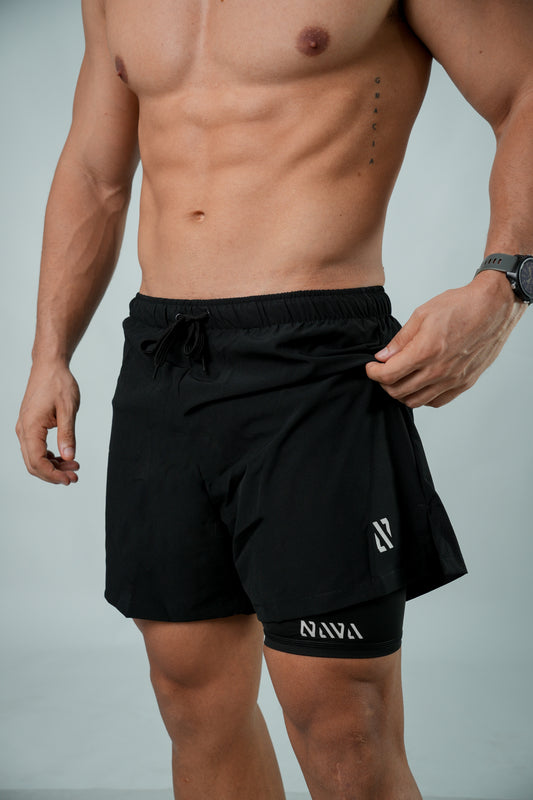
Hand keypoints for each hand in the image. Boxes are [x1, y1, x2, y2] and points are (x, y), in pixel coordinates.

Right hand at [16, 362, 80, 484]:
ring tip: (73, 467)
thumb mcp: (68, 409)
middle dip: (53, 474)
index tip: (70, 479)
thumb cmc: (58, 383)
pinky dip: (49, 456)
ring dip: (52, 466)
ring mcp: (25, 428)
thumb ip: (68, 434)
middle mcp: (23, 430)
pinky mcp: (30, 426)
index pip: (37, 461)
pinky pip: (35, 449)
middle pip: (33, 464)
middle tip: (74, 478)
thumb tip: (69, 457)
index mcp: (30, 427)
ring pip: (34, 457)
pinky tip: (65, 457)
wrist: (49, 366)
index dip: (53, 475)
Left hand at [365, 271, 526, 407]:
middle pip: (398, 392)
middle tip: (383, 372)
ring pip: (416, 401)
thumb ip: (401, 339)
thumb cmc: (461, 306)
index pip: (388, 375)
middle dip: (384, 383)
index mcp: (426, 351)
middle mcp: (439, 370)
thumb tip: (383, 356)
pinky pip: (436, 401)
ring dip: (402, 393)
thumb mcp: (423, 314)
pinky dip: (422, 397)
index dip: (373, 373)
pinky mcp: (464, 383)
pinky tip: (420, 384)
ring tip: (399, 378)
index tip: (371, 367)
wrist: (494, 308)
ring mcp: (453, 380)